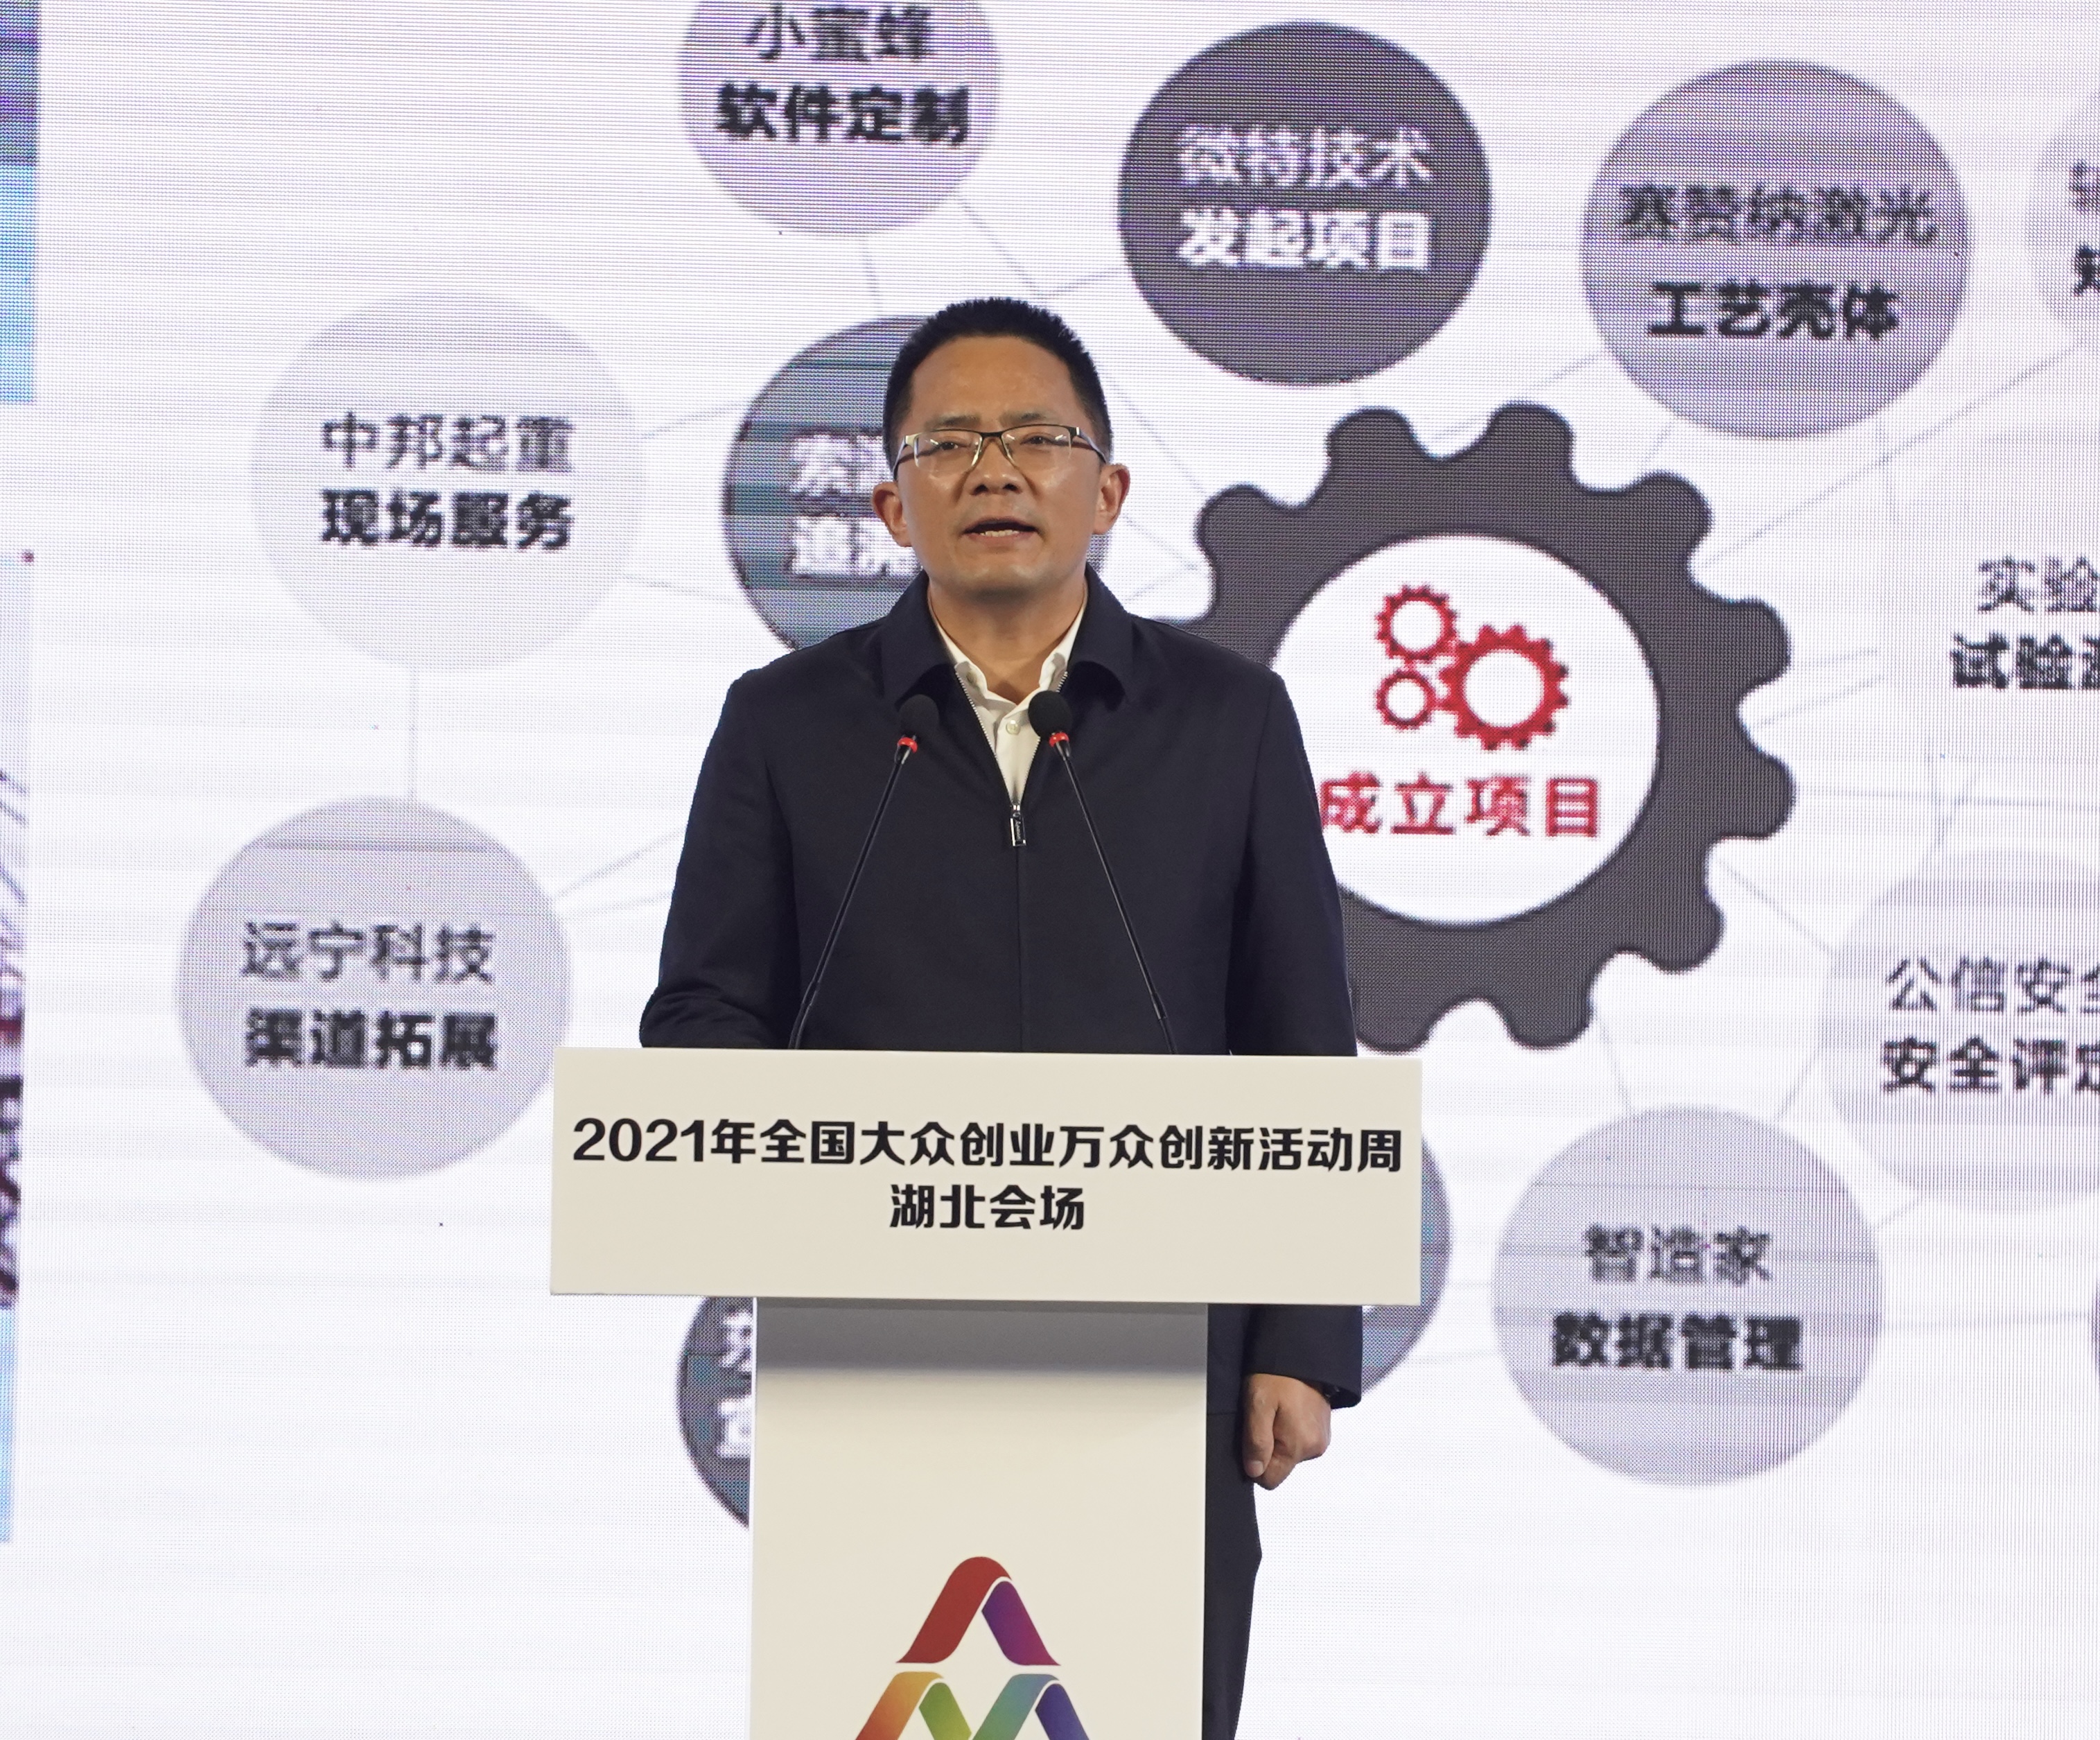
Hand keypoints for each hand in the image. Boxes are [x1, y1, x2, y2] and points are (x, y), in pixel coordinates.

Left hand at [1241, 1373, 1331, 1489]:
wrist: (1301, 1353)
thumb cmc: (1278, 1375)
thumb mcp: (1257, 1405)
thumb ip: (1255, 1442)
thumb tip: (1254, 1471)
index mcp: (1299, 1445)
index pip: (1270, 1480)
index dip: (1254, 1463)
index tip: (1251, 1438)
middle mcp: (1315, 1446)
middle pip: (1280, 1466)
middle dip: (1267, 1447)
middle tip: (1264, 1418)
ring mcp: (1321, 1437)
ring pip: (1288, 1453)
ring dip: (1278, 1437)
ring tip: (1276, 1410)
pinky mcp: (1322, 1428)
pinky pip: (1299, 1440)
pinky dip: (1289, 1429)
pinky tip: (1286, 1409)